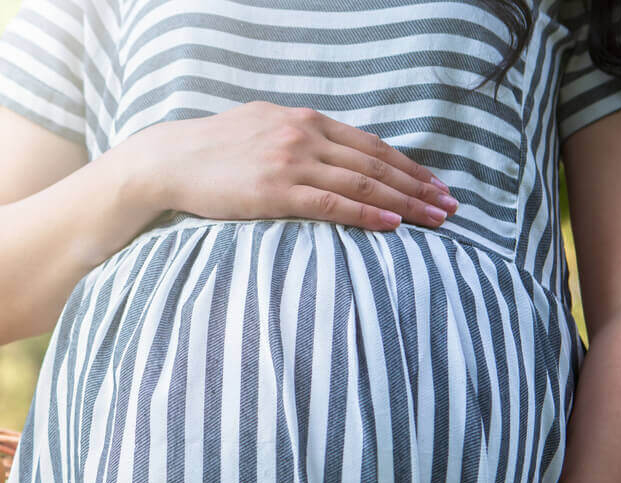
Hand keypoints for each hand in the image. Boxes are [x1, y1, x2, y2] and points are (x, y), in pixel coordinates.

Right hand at [140, 100, 458, 231]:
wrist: (170, 161)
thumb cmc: (213, 151)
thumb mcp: (262, 128)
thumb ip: (298, 137)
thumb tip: (326, 153)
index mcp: (305, 120)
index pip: (371, 144)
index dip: (408, 165)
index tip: (435, 184)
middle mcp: (305, 135)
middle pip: (376, 163)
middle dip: (419, 185)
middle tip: (451, 206)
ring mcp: (292, 162)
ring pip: (363, 183)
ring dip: (405, 202)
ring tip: (435, 219)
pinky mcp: (276, 192)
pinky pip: (333, 204)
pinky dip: (368, 214)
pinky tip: (393, 224)